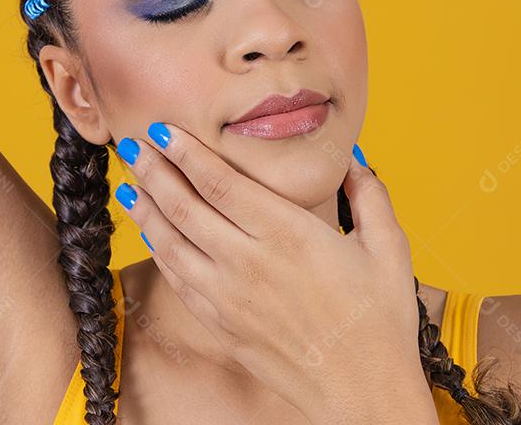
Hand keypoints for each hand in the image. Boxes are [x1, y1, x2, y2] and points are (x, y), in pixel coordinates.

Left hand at [114, 122, 430, 421]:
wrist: (363, 391)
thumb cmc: (380, 321)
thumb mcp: (389, 249)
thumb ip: (370, 197)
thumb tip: (355, 161)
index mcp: (288, 235)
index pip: (220, 184)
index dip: (186, 153)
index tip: (163, 130)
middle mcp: (249, 263)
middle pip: (184, 208)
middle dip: (154, 172)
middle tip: (134, 145)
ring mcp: (229, 298)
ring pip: (171, 244)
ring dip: (146, 210)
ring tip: (130, 183)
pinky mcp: (222, 325)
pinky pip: (178, 280)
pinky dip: (159, 251)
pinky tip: (152, 234)